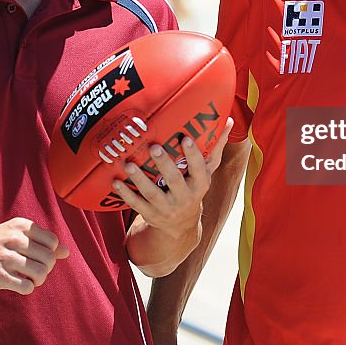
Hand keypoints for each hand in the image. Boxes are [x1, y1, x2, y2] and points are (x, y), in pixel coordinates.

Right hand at [0, 217, 70, 294]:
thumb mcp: (14, 235)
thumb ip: (41, 242)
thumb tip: (67, 252)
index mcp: (21, 226)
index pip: (53, 242)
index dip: (50, 254)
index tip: (37, 258)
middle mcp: (15, 239)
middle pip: (49, 259)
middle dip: (45, 269)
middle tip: (33, 272)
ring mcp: (6, 257)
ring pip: (41, 273)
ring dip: (38, 280)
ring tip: (28, 279)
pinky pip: (27, 286)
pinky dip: (26, 288)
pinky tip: (18, 284)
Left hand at [114, 119, 232, 239]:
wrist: (181, 225)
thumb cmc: (193, 187)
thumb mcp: (208, 171)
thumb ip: (216, 147)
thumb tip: (229, 120)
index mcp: (200, 184)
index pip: (199, 169)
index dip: (193, 155)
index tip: (186, 138)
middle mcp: (185, 197)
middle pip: (174, 180)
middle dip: (164, 164)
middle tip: (154, 147)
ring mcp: (166, 208)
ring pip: (152, 193)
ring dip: (139, 179)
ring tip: (128, 164)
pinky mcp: (151, 214)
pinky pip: (136, 204)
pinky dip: (125, 193)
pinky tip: (116, 180)